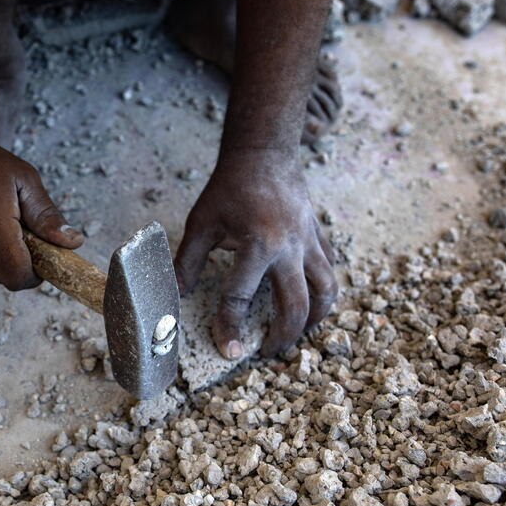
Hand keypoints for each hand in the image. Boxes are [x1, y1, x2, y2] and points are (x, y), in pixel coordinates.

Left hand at [174, 150, 336, 358]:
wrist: (263, 153)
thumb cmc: (229, 187)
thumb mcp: (201, 223)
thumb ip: (186, 262)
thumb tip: (175, 295)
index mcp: (258, 245)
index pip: (241, 298)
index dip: (231, 326)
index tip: (228, 348)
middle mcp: (290, 248)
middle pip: (296, 306)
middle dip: (282, 336)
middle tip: (265, 352)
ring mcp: (310, 242)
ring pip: (327, 291)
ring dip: (313, 319)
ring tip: (295, 333)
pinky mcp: (319, 236)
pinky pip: (330, 269)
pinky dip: (322, 290)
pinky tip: (309, 298)